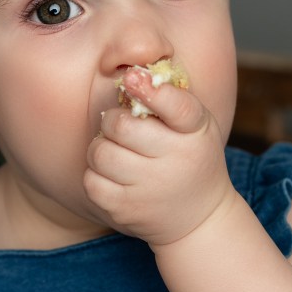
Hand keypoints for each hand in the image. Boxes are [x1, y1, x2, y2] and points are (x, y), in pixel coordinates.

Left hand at [84, 68, 233, 247]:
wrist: (199, 218)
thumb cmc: (191, 158)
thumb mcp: (195, 127)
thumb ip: (169, 100)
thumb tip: (129, 74)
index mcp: (196, 133)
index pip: (178, 107)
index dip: (152, 90)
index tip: (132, 77)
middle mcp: (176, 161)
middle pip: (122, 126)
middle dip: (114, 121)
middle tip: (121, 128)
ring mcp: (150, 189)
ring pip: (101, 154)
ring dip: (101, 148)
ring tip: (115, 151)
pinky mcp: (127, 210)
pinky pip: (92, 182)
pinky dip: (95, 175)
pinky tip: (111, 176)